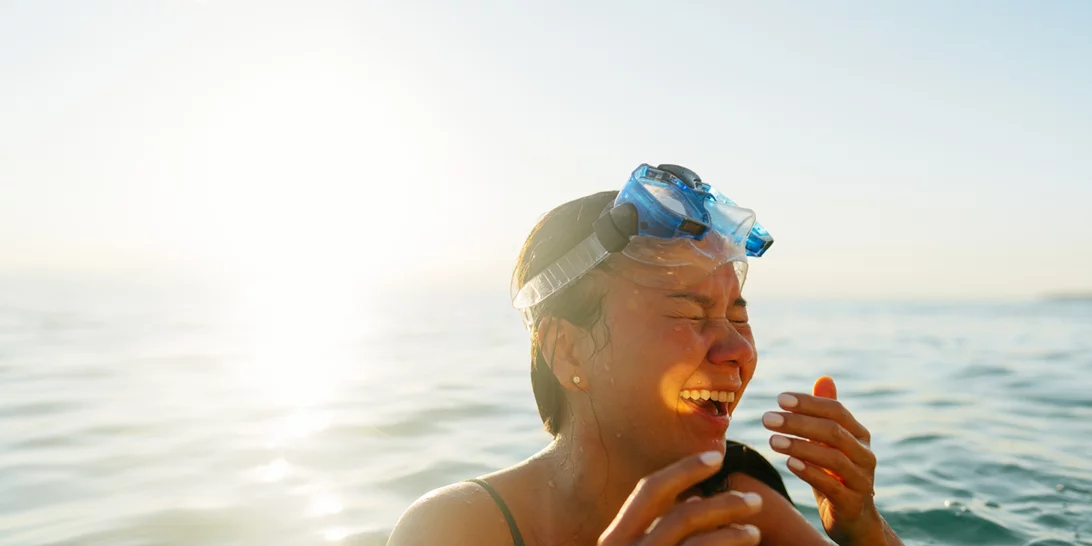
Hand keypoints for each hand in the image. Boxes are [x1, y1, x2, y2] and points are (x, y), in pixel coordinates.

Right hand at [598, 451, 762, 545]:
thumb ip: (656, 528)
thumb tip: (695, 497)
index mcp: (614, 540)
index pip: (649, 490)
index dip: (684, 468)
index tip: (718, 456)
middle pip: (682, 514)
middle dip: (723, 501)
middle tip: (755, 499)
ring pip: (700, 542)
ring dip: (734, 529)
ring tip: (755, 528)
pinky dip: (730, 545)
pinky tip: (747, 542)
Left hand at [762, 376, 885, 544]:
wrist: (853, 519)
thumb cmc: (836, 475)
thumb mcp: (830, 444)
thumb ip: (826, 414)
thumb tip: (824, 378)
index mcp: (859, 435)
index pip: (836, 410)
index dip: (808, 403)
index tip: (779, 398)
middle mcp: (865, 454)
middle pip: (833, 431)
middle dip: (798, 422)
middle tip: (767, 418)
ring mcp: (862, 479)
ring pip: (833, 457)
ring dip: (800, 446)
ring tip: (772, 440)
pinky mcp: (853, 502)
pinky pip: (831, 485)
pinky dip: (809, 472)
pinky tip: (788, 463)